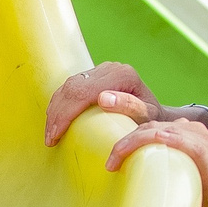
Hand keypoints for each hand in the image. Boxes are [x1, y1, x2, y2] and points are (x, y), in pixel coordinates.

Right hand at [45, 62, 160, 146]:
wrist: (157, 114)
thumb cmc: (154, 120)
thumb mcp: (148, 117)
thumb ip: (130, 106)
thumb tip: (103, 98)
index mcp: (122, 75)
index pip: (84, 92)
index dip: (65, 114)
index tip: (55, 136)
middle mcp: (110, 68)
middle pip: (73, 87)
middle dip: (57, 114)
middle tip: (49, 138)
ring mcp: (101, 70)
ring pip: (68, 85)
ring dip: (55, 109)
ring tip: (50, 132)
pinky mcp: (95, 75)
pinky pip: (70, 87)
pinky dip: (60, 103)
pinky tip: (55, 119)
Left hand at [104, 114, 207, 206]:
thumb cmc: (199, 195)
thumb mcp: (172, 173)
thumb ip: (155, 163)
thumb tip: (120, 170)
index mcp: (181, 132)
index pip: (146, 126)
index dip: (125, 138)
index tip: (109, 158)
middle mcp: (190, 130)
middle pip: (148, 126)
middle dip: (124, 140)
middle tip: (109, 162)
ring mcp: (199, 139)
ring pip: (158, 131)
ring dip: (134, 142)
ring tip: (115, 160)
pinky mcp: (205, 152)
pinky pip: (182, 140)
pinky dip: (165, 139)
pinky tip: (152, 141)